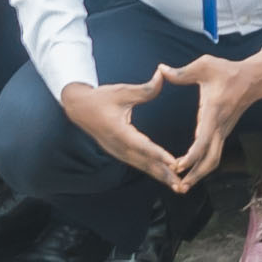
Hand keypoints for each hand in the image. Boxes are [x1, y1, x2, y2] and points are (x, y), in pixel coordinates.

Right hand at [55, 77, 180, 190]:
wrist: (79, 108)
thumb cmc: (101, 98)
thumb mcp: (121, 91)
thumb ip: (144, 88)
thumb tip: (162, 74)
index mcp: (118, 131)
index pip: (142, 145)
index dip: (159, 155)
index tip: (174, 163)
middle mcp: (118, 146)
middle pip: (145, 163)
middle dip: (164, 175)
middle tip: (182, 186)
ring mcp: (118, 152)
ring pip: (143, 166)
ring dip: (160, 177)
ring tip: (179, 187)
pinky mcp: (120, 153)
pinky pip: (139, 164)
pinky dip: (153, 171)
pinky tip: (166, 177)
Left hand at [145, 49, 261, 190]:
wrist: (253, 79)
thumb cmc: (228, 71)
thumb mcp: (204, 66)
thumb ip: (181, 72)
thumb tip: (160, 70)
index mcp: (213, 112)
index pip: (203, 141)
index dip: (191, 156)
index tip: (178, 166)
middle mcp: (220, 126)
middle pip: (210, 159)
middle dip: (195, 175)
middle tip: (179, 186)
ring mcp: (223, 131)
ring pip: (214, 160)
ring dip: (200, 174)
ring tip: (183, 184)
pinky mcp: (224, 132)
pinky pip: (214, 154)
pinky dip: (203, 165)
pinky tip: (191, 170)